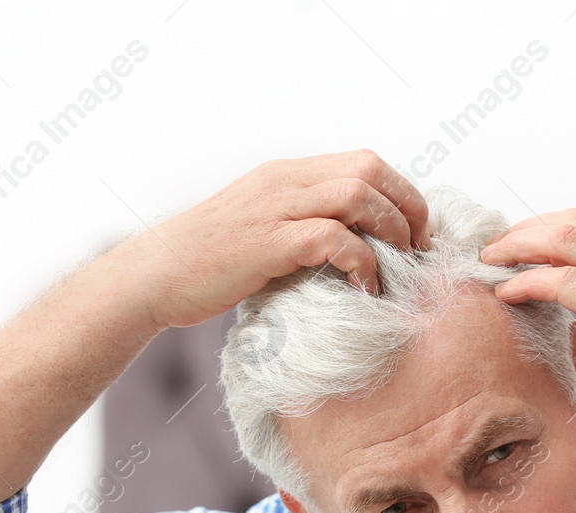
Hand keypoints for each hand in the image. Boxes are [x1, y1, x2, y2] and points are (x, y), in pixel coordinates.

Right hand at [124, 149, 430, 329]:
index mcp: (286, 175)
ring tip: (399, 266)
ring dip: (391, 231)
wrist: (156, 275)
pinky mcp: (269, 242)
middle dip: (408, 209)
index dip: (402, 194)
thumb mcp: (262, 229)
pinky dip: (361, 262)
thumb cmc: (209, 263)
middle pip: (370, 169)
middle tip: (419, 250)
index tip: (416, 232)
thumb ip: (302, 226)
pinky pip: (334, 238)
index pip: (365, 162)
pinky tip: (365, 287)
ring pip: (358, 194)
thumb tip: (353, 249)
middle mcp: (285, 181)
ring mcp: (276, 208)